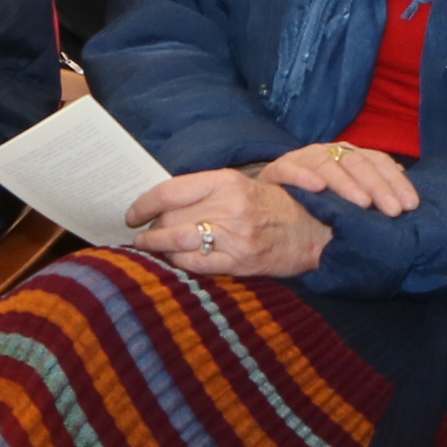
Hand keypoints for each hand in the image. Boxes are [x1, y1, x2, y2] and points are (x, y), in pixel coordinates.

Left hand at [124, 166, 331, 278]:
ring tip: (147, 246)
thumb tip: (163, 200)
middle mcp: (229, 207)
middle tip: (141, 232)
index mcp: (227, 182)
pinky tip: (172, 259)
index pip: (170, 191)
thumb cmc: (275, 204)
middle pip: (171, 217)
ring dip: (157, 245)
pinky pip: (196, 264)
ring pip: (178, 241)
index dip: (144, 203)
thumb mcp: (243, 183)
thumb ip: (206, 189)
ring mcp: (234, 237)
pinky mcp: (239, 262)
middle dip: (151, 226)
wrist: (314, 230)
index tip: (132, 213)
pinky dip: (178, 262)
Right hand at [259, 140, 419, 216]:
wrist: (270, 201)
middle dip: (378, 186)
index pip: (379, 162)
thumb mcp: (347, 198)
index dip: (396, 182)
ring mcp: (303, 158)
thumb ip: (373, 194)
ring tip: (362, 203)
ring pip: (327, 164)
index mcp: (350, 156)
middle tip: (393, 211)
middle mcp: (330, 152)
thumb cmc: (316, 201)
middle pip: (358, 163)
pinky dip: (303, 177)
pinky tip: (317, 188)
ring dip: (346, 184)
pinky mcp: (278, 169)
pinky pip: (290, 170)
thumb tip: (407, 200)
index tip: (411, 205)